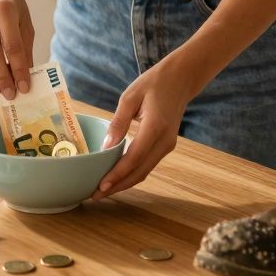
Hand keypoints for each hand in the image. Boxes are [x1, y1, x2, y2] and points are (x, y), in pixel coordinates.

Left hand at [92, 61, 197, 199]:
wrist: (181, 80)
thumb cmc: (154, 83)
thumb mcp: (130, 96)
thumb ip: (118, 122)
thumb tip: (105, 147)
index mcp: (155, 127)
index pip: (134, 158)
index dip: (116, 175)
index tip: (100, 187)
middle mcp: (164, 142)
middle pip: (139, 172)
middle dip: (117, 186)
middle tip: (95, 195)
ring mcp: (168, 146)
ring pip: (144, 171)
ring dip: (124, 183)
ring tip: (102, 190)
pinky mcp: (166, 146)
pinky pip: (147, 165)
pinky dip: (132, 174)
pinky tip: (117, 177)